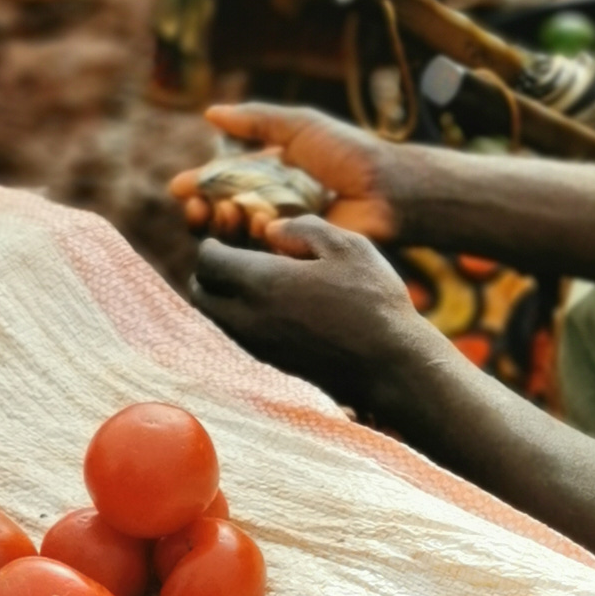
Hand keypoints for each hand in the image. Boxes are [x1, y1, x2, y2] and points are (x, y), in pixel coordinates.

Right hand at [170, 104, 408, 242]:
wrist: (385, 188)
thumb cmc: (347, 153)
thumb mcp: (300, 126)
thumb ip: (257, 121)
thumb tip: (210, 113)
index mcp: (269, 173)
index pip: (223, 182)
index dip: (199, 186)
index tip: (179, 188)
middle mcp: (273, 202)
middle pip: (223, 212)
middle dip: (203, 210)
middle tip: (198, 207)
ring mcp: (285, 230)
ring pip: (238, 236)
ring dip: (224, 224)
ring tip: (228, 210)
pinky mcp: (298, 254)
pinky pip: (263, 254)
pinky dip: (254, 238)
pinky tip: (260, 223)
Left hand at [190, 217, 428, 409]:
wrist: (392, 366)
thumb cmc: (374, 302)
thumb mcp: (348, 246)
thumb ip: (305, 228)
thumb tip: (273, 230)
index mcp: (262, 283)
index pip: (208, 260)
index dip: (214, 242)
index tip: (230, 235)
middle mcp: (249, 318)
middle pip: (202, 292)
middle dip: (212, 271)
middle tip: (236, 256)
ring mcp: (259, 346)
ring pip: (218, 318)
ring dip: (226, 296)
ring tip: (258, 280)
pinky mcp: (274, 364)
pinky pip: (239, 336)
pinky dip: (243, 317)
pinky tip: (278, 306)